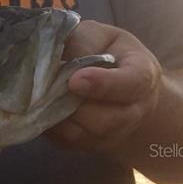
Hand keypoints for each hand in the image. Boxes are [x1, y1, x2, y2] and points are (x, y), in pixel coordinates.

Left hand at [46, 20, 161, 154]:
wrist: (119, 93)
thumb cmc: (109, 56)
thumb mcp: (102, 37)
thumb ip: (84, 41)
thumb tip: (56, 53)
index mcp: (142, 76)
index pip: (130, 84)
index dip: (103, 84)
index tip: (75, 80)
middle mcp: (132, 112)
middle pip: (103, 120)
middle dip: (71, 102)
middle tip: (49, 82)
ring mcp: (110, 135)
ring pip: (79, 134)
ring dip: (56, 112)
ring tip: (43, 90)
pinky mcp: (84, 146)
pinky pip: (62, 140)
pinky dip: (47, 123)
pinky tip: (40, 103)